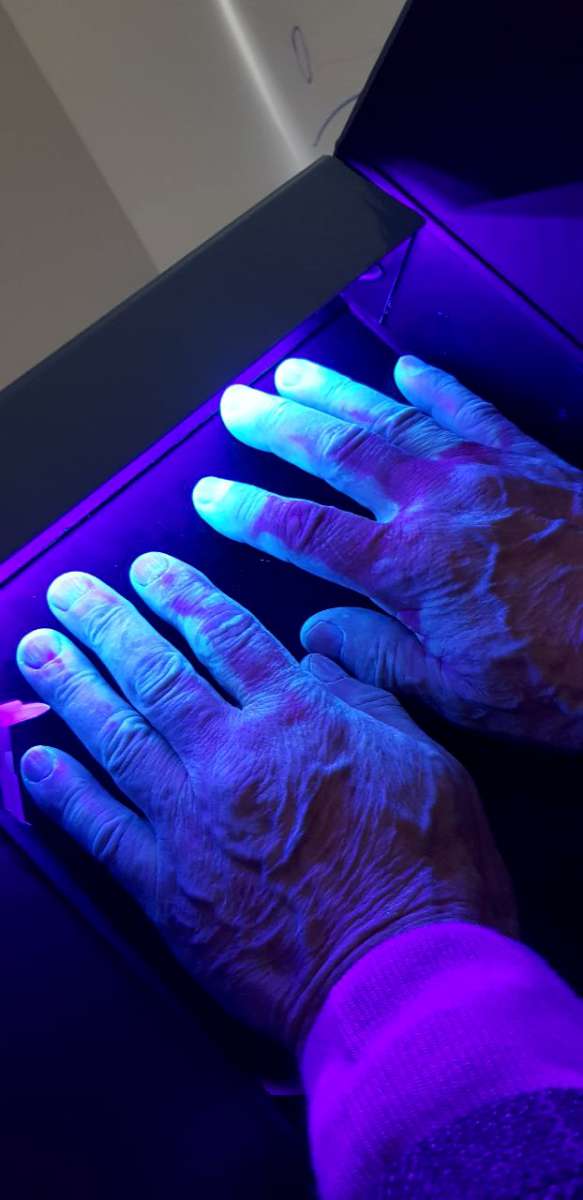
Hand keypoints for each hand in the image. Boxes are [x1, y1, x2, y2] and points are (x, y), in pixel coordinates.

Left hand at [17, 556, 512, 1048]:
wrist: (403, 978)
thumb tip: (312, 660)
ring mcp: (190, 823)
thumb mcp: (424, 759)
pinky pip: (102, 830)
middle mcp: (230, 756)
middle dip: (105, 624)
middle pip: (155, 673)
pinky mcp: (168, 890)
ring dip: (71, 687)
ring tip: (37, 648)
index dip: (180, 595)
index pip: (225, 635)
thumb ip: (361, 700)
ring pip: (116, 737)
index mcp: (295, 718)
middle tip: (68, 591)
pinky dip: (65, 793)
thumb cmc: (430, 868)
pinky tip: (38, 760)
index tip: (145, 567)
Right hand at [193, 357, 582, 748]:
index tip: (210, 494)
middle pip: (338, 453)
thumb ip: (378, 657)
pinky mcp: (530, 462)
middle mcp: (435, 505)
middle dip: (278, 425)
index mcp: (407, 567)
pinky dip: (436, 386)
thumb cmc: (560, 678)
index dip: (250, 511)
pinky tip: (407, 368)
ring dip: (337, 393)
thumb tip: (317, 635)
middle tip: (236, 401)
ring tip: (293, 371)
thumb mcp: (459, 690)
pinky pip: (472, 410)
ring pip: (392, 420)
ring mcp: (483, 474)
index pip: (305, 531)